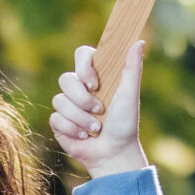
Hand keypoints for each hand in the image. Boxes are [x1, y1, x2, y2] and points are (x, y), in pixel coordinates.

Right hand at [50, 41, 151, 178]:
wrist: (113, 154)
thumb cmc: (125, 124)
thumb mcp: (129, 95)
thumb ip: (132, 68)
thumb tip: (139, 41)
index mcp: (96, 76)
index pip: (82, 55)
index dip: (84, 66)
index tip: (94, 83)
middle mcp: (79, 88)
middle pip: (66, 79)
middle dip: (82, 98)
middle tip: (99, 110)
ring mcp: (67, 105)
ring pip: (60, 100)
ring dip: (81, 118)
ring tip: (96, 128)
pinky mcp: (59, 122)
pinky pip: (56, 118)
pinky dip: (73, 129)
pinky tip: (84, 136)